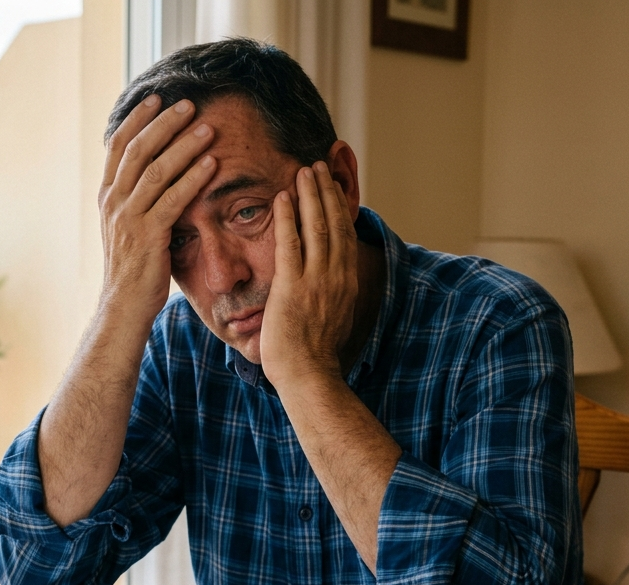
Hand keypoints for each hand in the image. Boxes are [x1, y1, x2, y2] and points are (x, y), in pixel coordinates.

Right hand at [98, 96, 217, 324]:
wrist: (122, 307)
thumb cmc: (132, 269)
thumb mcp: (127, 227)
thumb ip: (135, 199)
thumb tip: (151, 173)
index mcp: (106, 197)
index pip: (117, 146)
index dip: (137, 120)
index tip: (156, 98)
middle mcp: (113, 203)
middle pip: (136, 150)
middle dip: (163, 124)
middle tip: (189, 104)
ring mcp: (128, 218)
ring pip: (155, 170)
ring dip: (183, 145)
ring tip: (207, 127)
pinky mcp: (149, 236)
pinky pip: (172, 199)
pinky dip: (193, 178)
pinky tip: (211, 164)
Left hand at [260, 162, 360, 390]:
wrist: (309, 377)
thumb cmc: (314, 356)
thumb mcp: (333, 318)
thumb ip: (331, 294)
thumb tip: (330, 286)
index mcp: (347, 282)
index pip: (345, 234)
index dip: (339, 206)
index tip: (332, 185)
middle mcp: (337, 276)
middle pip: (335, 222)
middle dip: (327, 191)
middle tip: (319, 165)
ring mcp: (316, 280)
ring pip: (317, 226)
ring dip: (310, 195)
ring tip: (303, 171)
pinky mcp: (292, 287)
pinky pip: (290, 243)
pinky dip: (287, 217)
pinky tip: (282, 197)